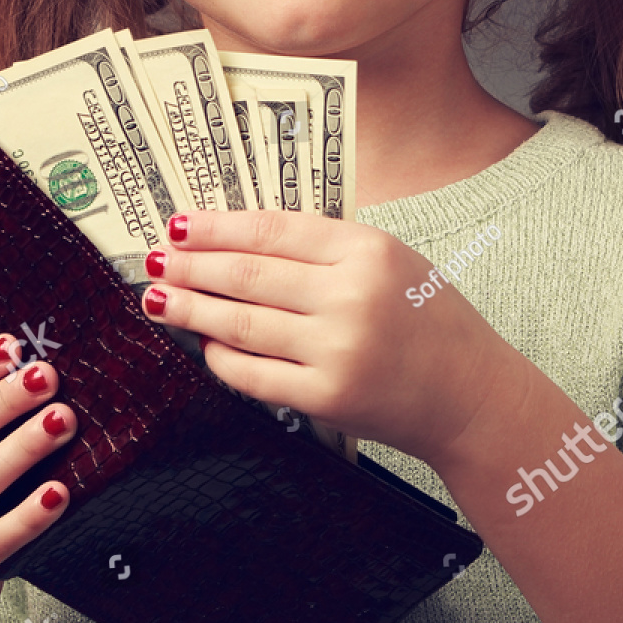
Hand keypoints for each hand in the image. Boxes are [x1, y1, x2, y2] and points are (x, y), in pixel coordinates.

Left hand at [139, 210, 518, 465]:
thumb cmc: (427, 320)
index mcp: (367, 251)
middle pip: (247, 274)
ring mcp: (336, 350)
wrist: (468, 395)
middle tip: (154, 261)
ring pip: (240, 323)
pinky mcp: (325, 397)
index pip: (272, 230)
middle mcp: (350, 297)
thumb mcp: (390, 260)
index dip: (217, 227)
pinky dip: (221, 358)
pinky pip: (253, 375)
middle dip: (191, 267)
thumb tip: (240, 237)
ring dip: (190, 310)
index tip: (180, 224)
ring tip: (157, 300)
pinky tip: (203, 345)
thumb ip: (325, 247)